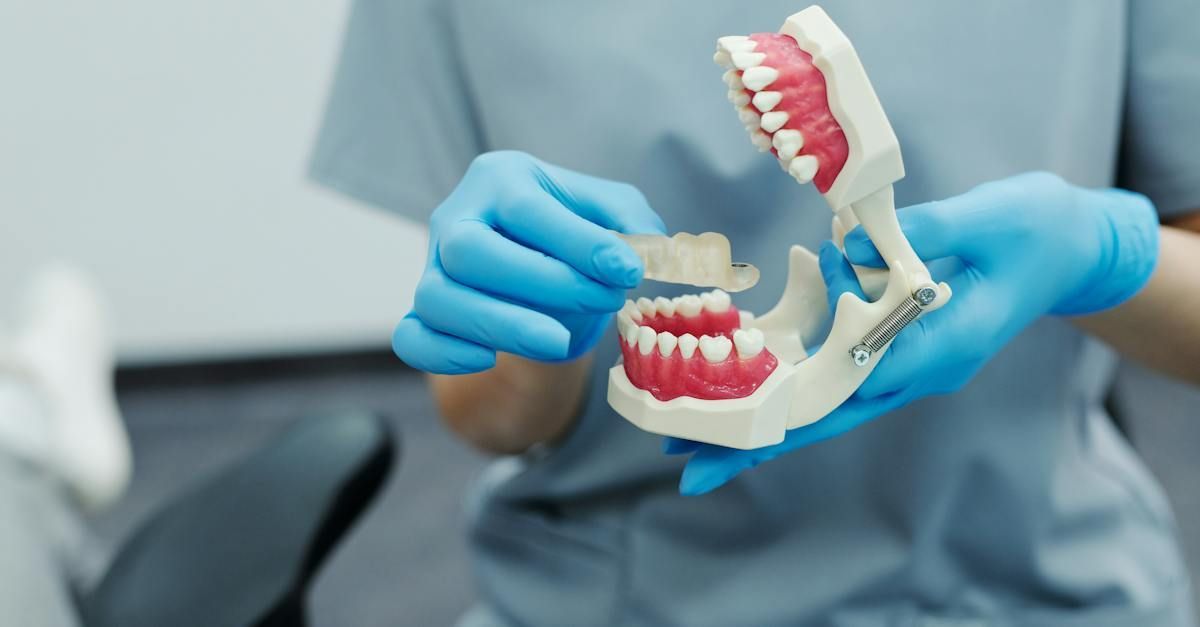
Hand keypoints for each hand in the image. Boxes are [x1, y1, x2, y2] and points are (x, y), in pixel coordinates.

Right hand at [393, 151, 665, 373]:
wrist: (543, 281)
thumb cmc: (575, 239)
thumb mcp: (613, 215)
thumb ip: (633, 223)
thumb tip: (648, 248)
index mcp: (499, 179)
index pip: (526, 208)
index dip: (577, 242)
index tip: (627, 270)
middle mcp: (455, 218)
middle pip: (469, 251)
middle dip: (541, 283)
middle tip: (603, 301)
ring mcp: (431, 268)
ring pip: (438, 299)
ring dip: (502, 325)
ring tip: (560, 342)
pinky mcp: (422, 314)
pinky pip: (413, 338)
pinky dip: (446, 353)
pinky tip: (490, 358)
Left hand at [668, 172, 1158, 494]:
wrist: (1070, 248)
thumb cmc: (1034, 229)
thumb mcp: (986, 217)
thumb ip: (921, 230)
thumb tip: (846, 242)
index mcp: (946, 346)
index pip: (861, 381)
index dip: (800, 396)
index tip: (743, 416)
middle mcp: (922, 368)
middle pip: (830, 415)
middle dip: (760, 443)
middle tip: (690, 471)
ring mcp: (912, 364)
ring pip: (828, 404)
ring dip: (765, 424)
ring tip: (698, 444)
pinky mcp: (902, 349)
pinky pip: (840, 372)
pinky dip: (794, 381)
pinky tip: (745, 386)